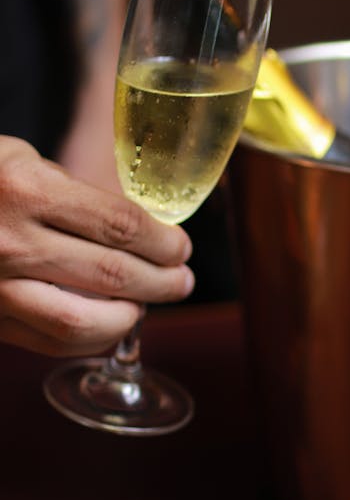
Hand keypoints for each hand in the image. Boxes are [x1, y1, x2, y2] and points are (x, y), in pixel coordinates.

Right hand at [0, 137, 193, 355]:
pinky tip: (108, 324)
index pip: (119, 225)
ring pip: (82, 322)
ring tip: (149, 304)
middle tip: (183, 280)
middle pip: (112, 274)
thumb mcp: (16, 158)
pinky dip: (89, 338)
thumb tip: (132, 227)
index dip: (162, 242)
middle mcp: (10, 243)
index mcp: (24, 190)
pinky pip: (49, 341)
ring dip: (129, 317)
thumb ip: (71, 190)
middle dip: (161, 281)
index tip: (180, 248)